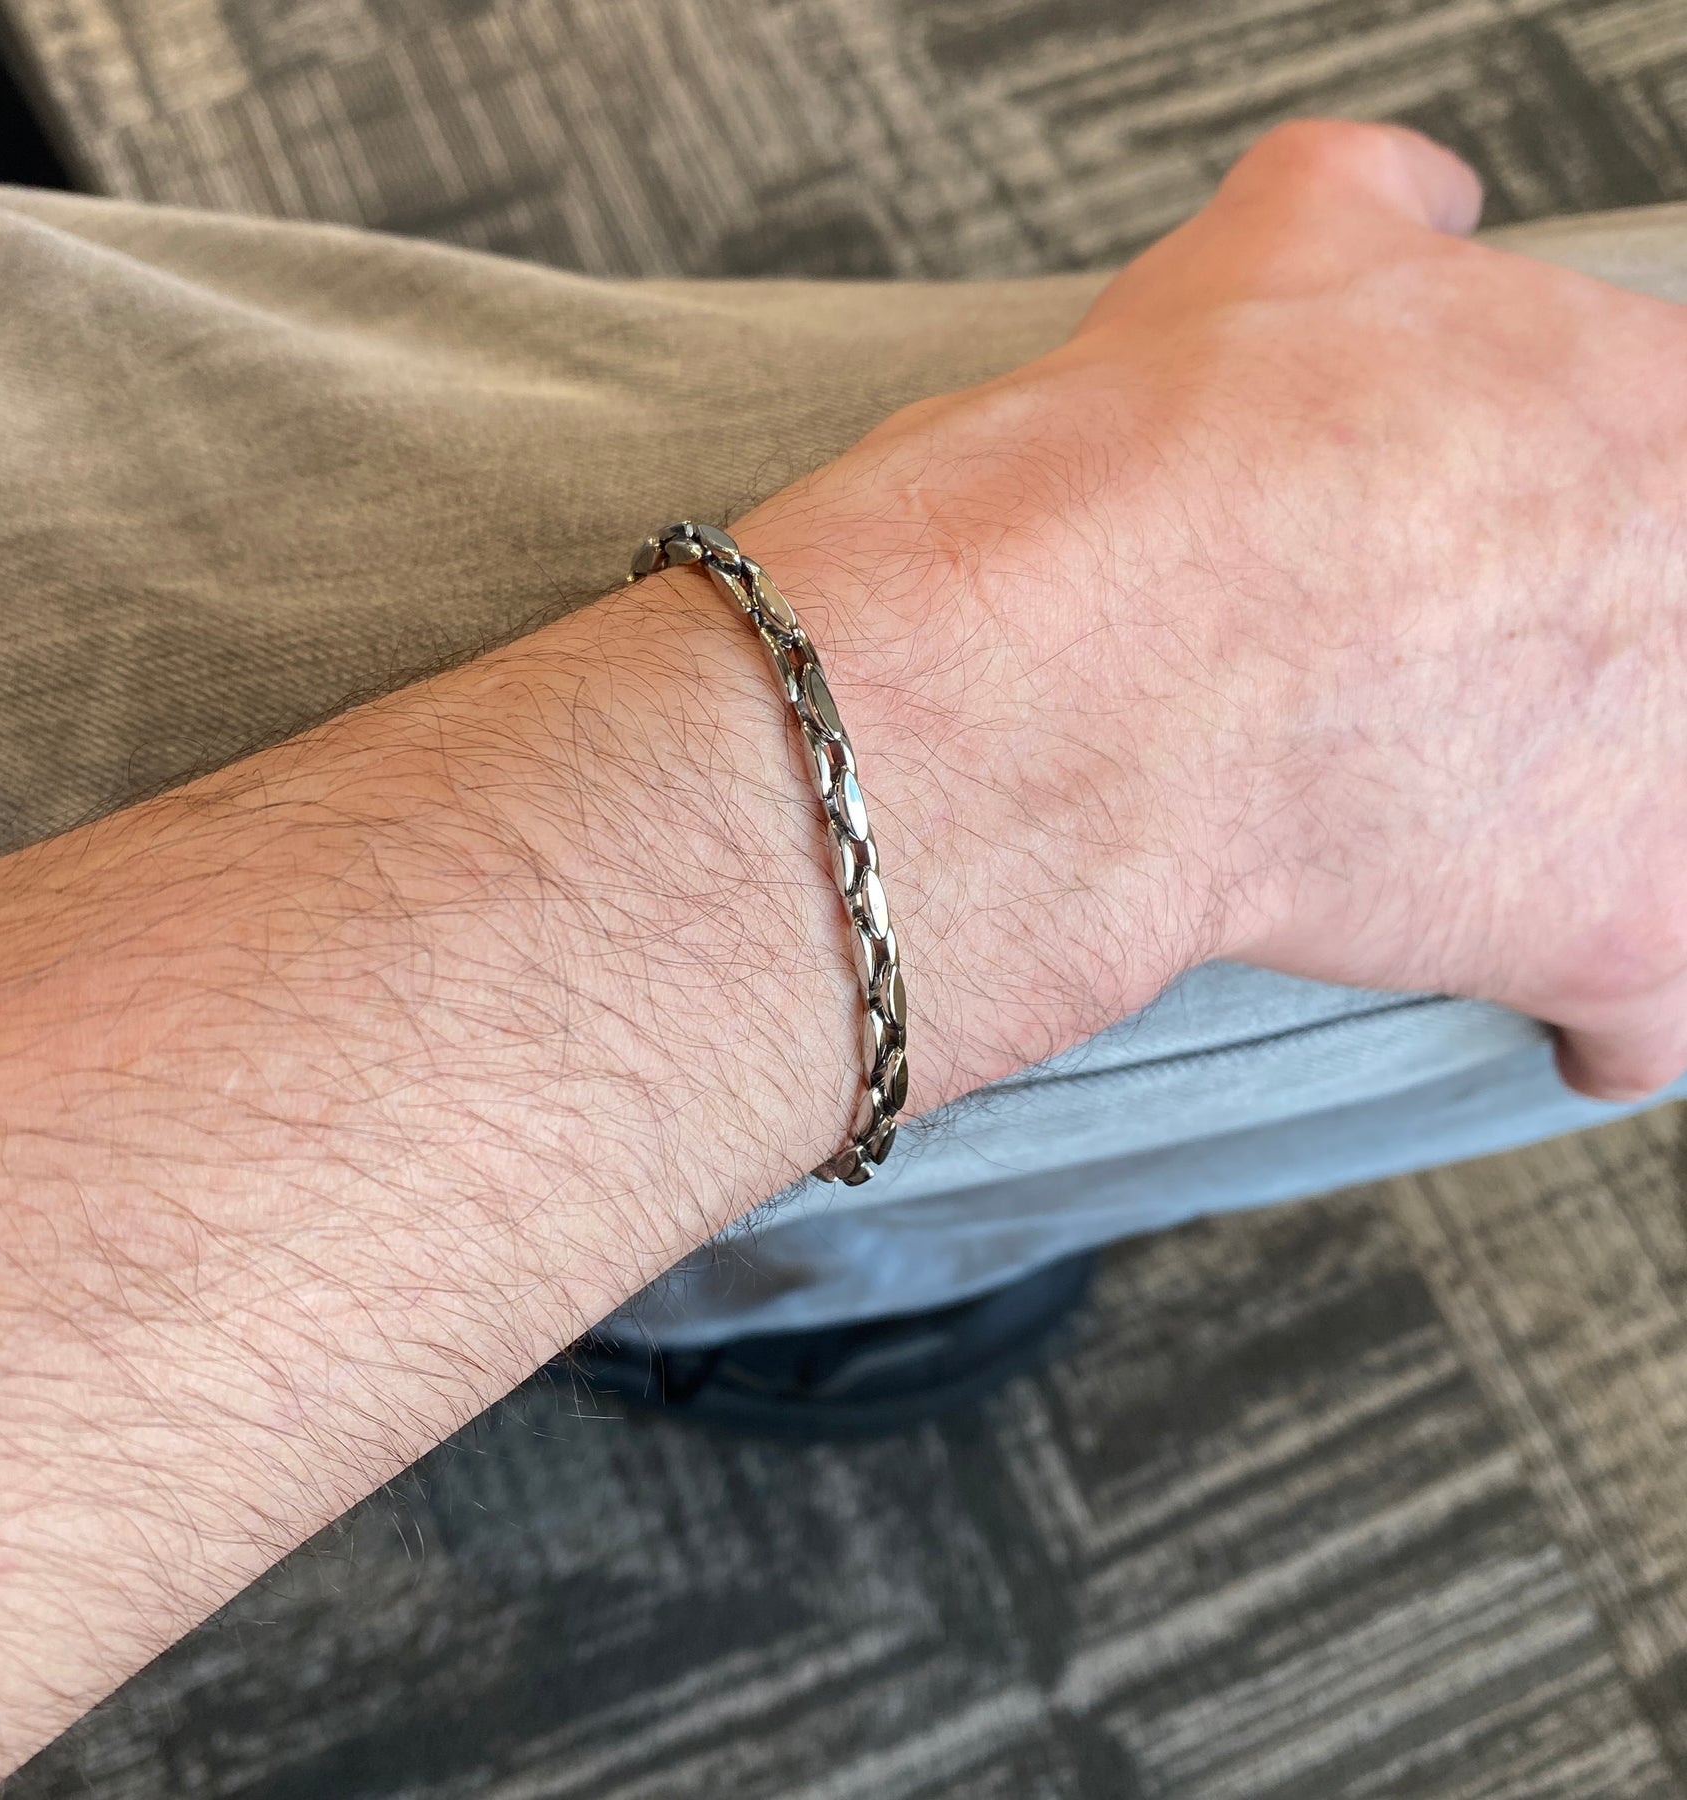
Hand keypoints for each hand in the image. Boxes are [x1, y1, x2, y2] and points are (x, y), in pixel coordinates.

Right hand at [740, 120, 1686, 1101]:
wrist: (1077, 669)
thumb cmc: (1145, 469)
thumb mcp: (1267, 253)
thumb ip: (1371, 210)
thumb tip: (1410, 200)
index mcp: (1640, 400)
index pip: (1658, 471)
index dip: (1553, 529)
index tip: (1472, 573)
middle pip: (1668, 639)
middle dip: (1586, 667)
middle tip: (1448, 700)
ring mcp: (1682, 751)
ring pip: (1681, 806)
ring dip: (1602, 824)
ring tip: (1476, 840)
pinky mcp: (1630, 922)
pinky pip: (1666, 1004)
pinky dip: (1612, 1013)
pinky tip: (1544, 1010)